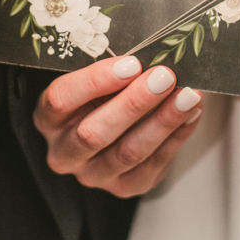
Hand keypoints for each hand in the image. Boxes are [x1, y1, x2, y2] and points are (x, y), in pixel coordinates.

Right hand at [33, 55, 203, 196]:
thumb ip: (115, 70)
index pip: (61, 100)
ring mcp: (92, 174)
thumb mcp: (96, 78)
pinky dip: (176, 136)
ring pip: (127, 152)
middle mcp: (64, 152)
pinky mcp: (124, 186)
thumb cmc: (103, 94)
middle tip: (164, 77)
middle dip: (134, 103)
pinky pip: (152, 165)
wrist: (114, 126)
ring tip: (188, 95)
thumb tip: (154, 52)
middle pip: (94, 133)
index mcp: (48, 118)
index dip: (95, 81)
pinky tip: (191, 113)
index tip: (131, 63)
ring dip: (162, 121)